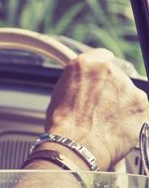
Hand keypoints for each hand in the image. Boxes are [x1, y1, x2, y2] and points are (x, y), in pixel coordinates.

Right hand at [45, 48, 148, 169]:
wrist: (77, 145)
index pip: (103, 56)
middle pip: (116, 76)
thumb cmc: (64, 123)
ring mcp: (128, 87)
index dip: (101, 71)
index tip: (100, 79)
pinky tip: (117, 126)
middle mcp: (109, 70)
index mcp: (85, 64)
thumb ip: (80, 81)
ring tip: (106, 120)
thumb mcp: (61, 91)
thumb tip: (86, 86)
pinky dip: (132, 117)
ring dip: (121, 103)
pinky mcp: (142, 106)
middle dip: (111, 89)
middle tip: (99, 107)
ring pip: (128, 93)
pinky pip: (139, 108)